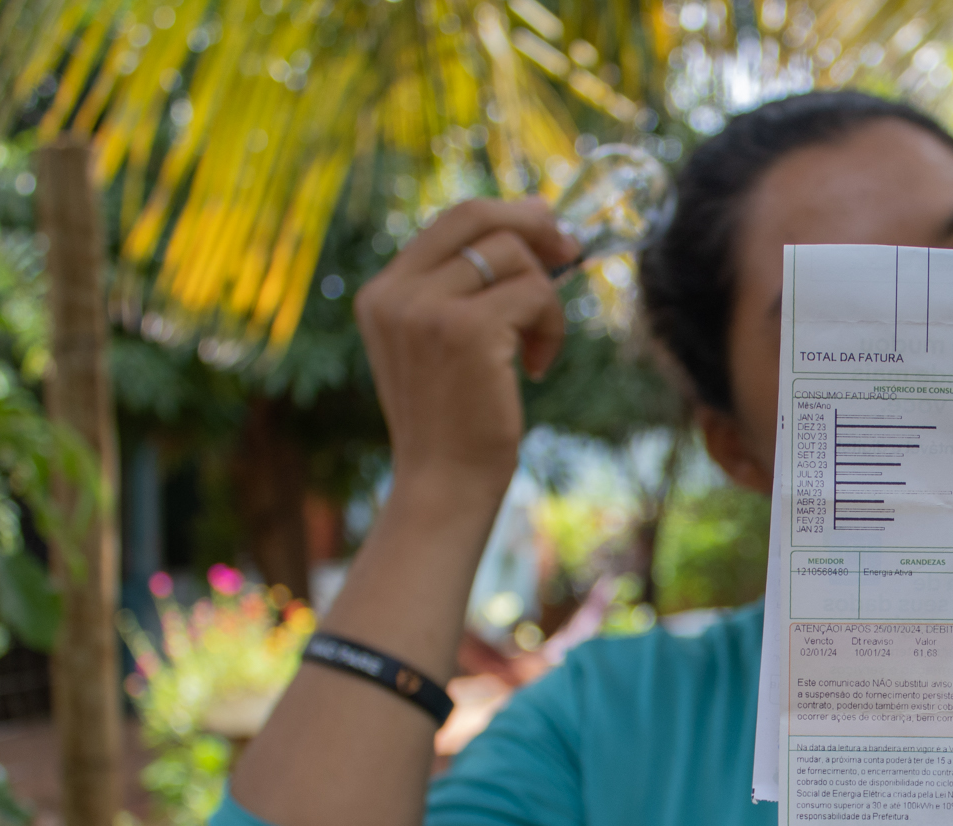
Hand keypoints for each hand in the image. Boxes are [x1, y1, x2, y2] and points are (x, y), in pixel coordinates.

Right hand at [354, 198, 574, 505]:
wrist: (443, 485)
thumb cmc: (454, 423)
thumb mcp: (440, 346)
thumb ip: (461, 291)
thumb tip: (532, 226)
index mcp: (382, 292)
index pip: (450, 222)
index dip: (506, 213)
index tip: (546, 225)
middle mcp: (395, 292)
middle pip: (477, 216)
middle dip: (534, 224)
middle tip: (571, 251)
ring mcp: (426, 308)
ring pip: (514, 255)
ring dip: (544, 299)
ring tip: (536, 348)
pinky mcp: (466, 329)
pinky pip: (535, 294)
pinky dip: (551, 328)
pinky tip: (536, 368)